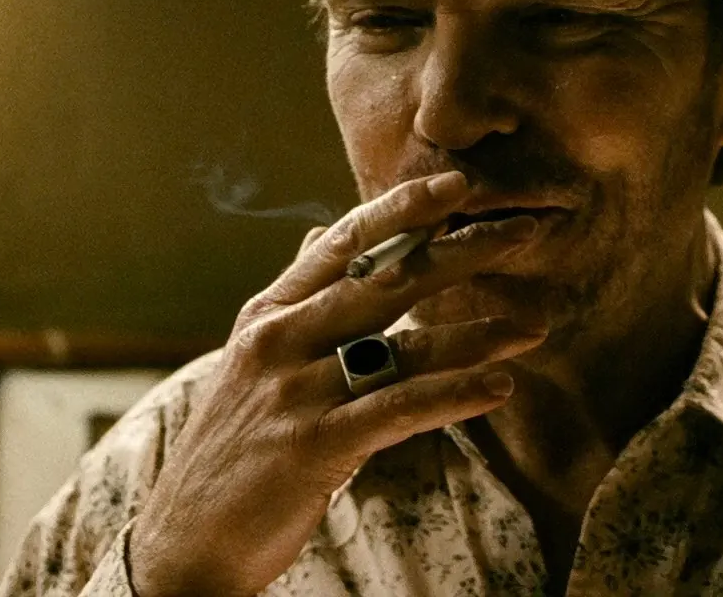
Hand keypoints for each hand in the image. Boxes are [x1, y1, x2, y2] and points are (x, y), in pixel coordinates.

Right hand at [127, 171, 547, 596]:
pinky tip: (499, 387)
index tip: (457, 185)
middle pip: (384, 281)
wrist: (188, 537)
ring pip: (403, 346)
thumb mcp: (250, 359)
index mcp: (268, 314)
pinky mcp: (314, 445)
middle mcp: (280, 341)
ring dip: (477, 334)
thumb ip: (295, 298)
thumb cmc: (233, 449)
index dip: (402, 210)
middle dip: (459, 252)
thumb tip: (320, 235)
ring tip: (534, 328)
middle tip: (524, 231)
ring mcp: (295, 391)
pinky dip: (454, 395)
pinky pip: (399, 409)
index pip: (343, 245)